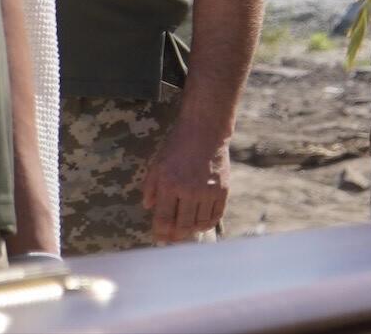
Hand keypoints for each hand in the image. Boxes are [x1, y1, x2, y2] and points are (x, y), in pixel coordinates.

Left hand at [140, 122, 229, 243]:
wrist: (206, 130)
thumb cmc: (178, 145)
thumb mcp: (158, 163)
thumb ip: (150, 186)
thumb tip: (148, 207)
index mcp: (170, 184)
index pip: (164, 219)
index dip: (160, 234)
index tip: (158, 240)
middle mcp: (190, 190)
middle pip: (183, 226)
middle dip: (176, 236)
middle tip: (173, 238)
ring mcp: (208, 190)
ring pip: (200, 224)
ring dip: (192, 230)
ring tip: (187, 228)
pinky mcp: (222, 189)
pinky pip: (215, 216)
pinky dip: (207, 223)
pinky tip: (201, 221)